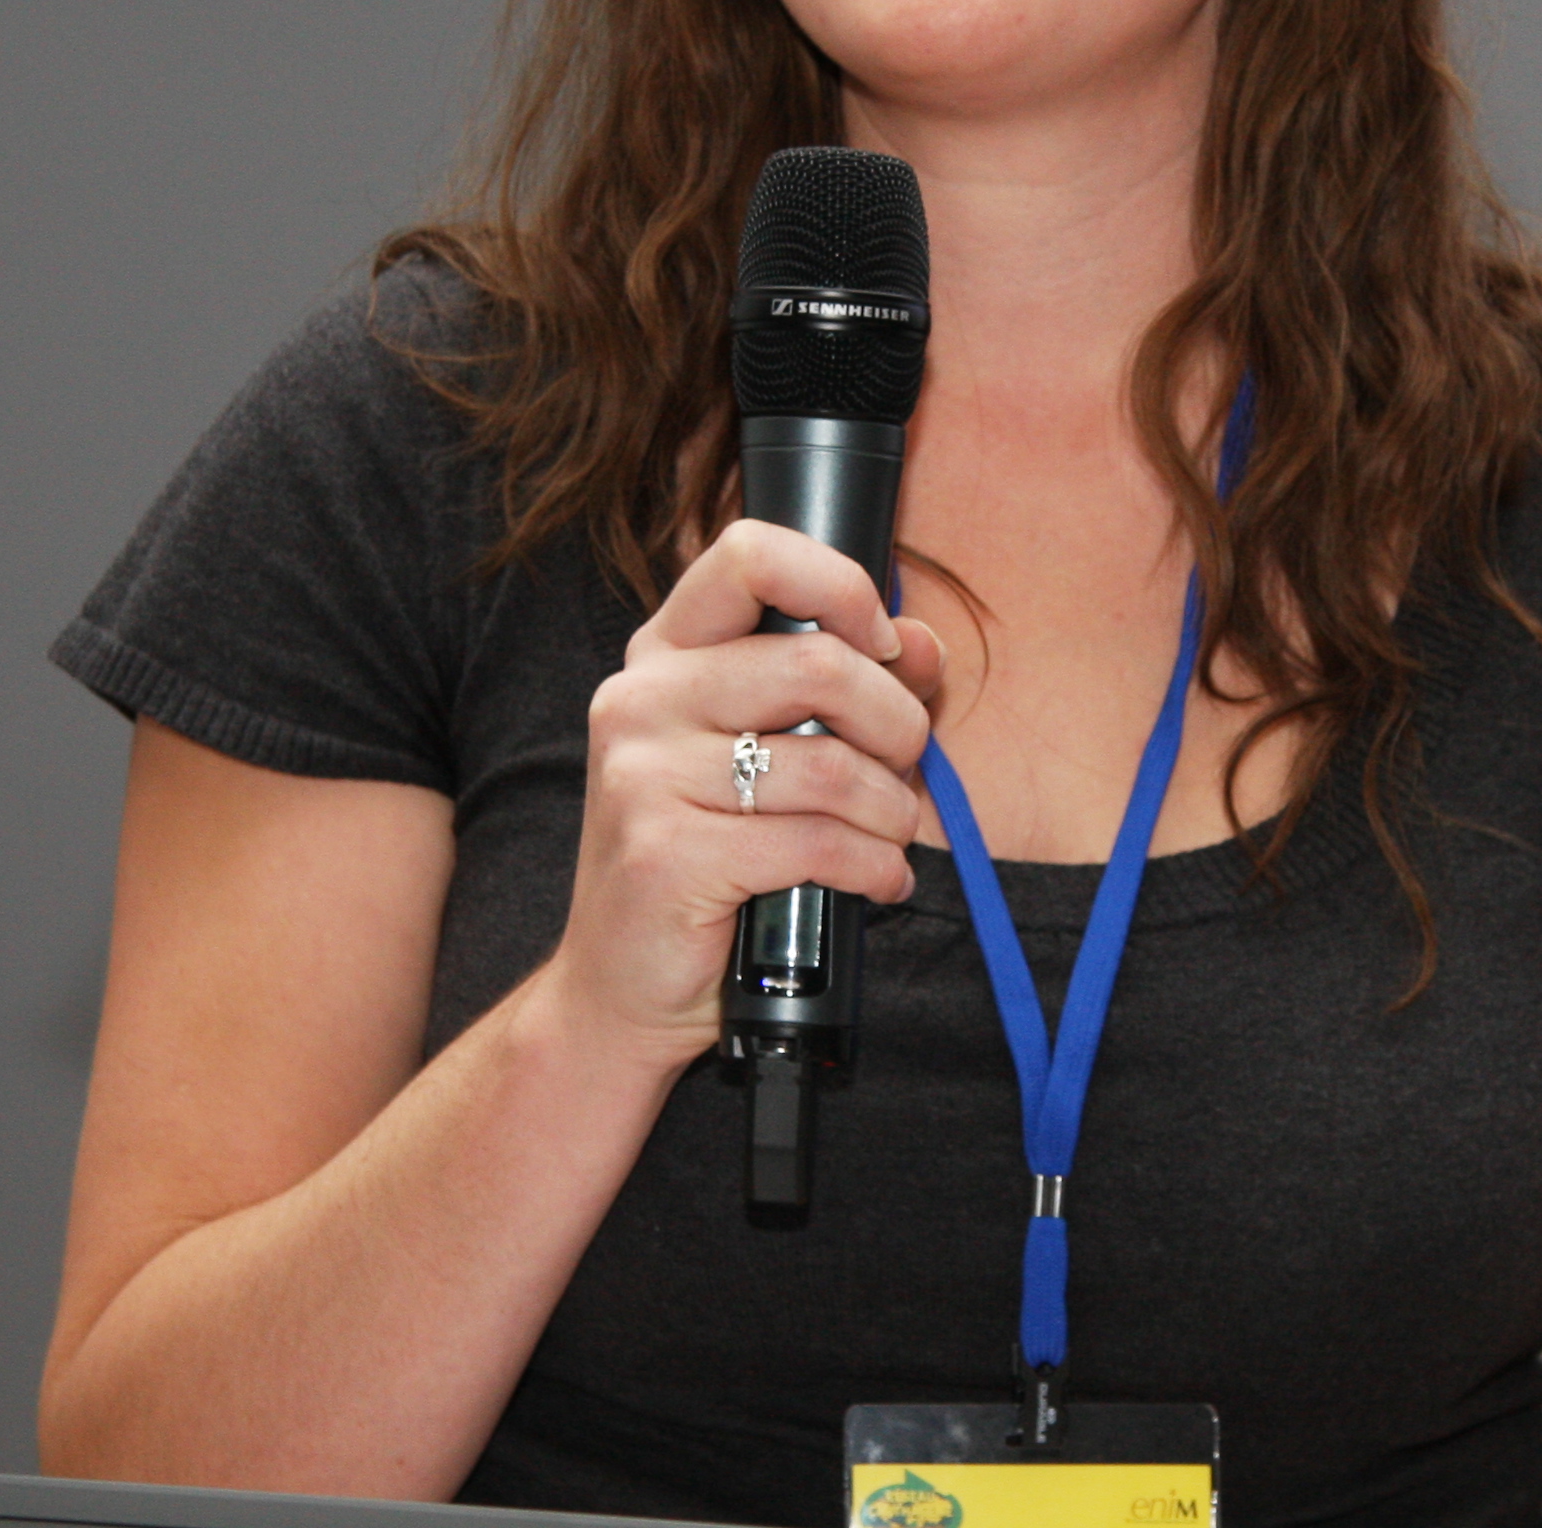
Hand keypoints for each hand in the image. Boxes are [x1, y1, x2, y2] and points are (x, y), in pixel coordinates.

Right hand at [540, 518, 944, 1067]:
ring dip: (891, 812)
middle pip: (817, 665)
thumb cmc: (706, 859)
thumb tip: (923, 647)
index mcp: (663, 653)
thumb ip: (848, 688)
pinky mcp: (667, 853)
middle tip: (905, 767)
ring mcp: (643, 775)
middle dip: (896, 724)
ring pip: (829, 767)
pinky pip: (816, 845)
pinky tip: (878, 883)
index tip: (880, 646)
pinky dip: (874, 868)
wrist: (618, 985)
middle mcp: (640, 699)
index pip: (750, 555)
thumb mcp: (769, 754)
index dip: (838, 585)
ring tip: (892, 838)